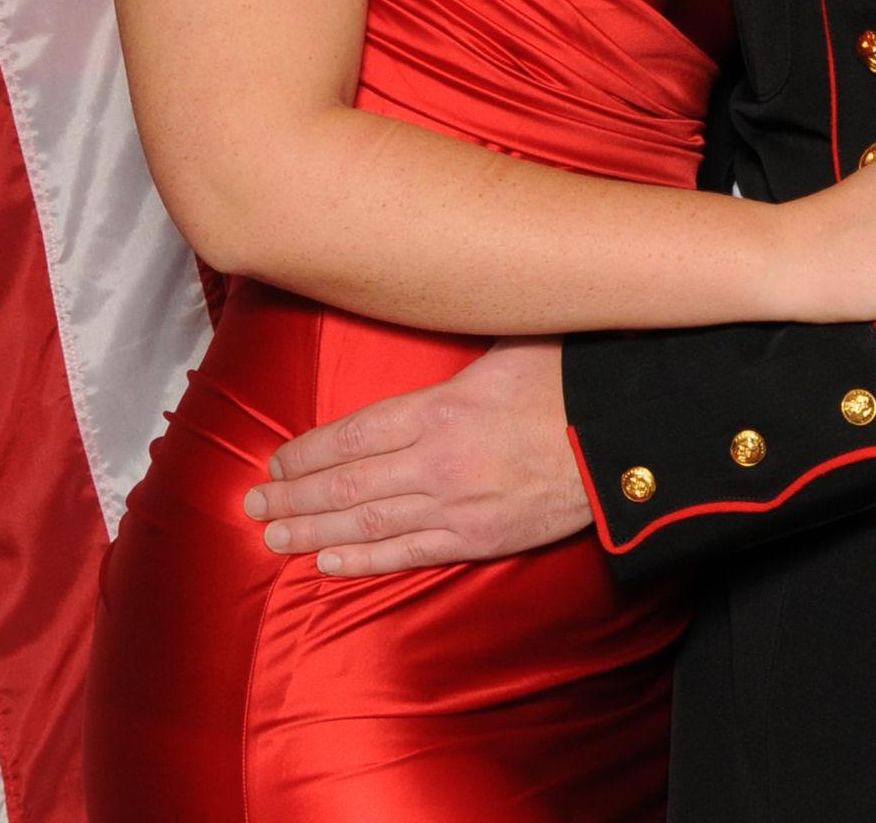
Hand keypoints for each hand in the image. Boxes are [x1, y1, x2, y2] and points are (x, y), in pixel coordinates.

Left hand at [240, 337, 589, 574]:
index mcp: (440, 406)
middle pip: (347, 484)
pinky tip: (329, 564)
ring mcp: (457, 504)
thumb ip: (462, 347)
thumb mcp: (512, 339)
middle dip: (293, 495)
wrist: (625, 437)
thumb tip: (431, 312)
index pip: (352, 435)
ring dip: (313, 531)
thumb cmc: (571, 378)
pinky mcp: (481, 537)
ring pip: (367, 524)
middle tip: (250, 503)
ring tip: (271, 536)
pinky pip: (410, 554)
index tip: (275, 460)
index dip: (307, 452)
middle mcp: (437, 460)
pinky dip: (364, 561)